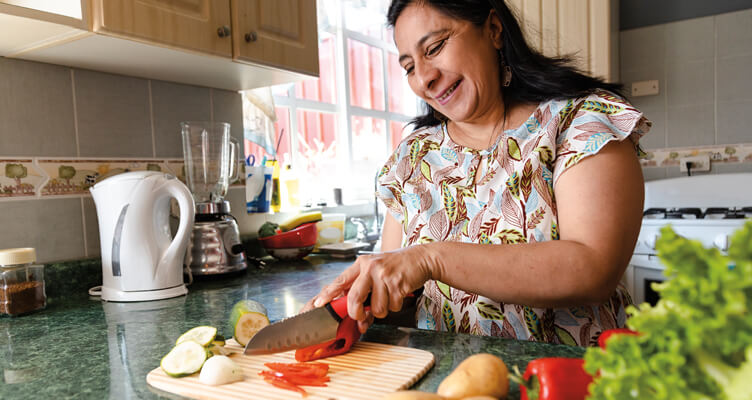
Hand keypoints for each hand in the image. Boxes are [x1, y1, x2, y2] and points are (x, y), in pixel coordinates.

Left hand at [302, 246, 433, 327]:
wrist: (420, 259)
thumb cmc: (395, 267)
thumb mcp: (375, 270)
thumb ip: (362, 288)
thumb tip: (355, 315)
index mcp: (361, 264)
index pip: (340, 280)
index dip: (328, 294)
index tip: (318, 304)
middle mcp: (370, 267)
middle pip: (354, 298)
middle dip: (357, 313)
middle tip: (362, 316)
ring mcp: (384, 275)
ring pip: (376, 308)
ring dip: (383, 309)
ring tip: (388, 296)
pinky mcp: (398, 283)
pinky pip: (392, 307)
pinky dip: (396, 305)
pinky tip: (399, 293)